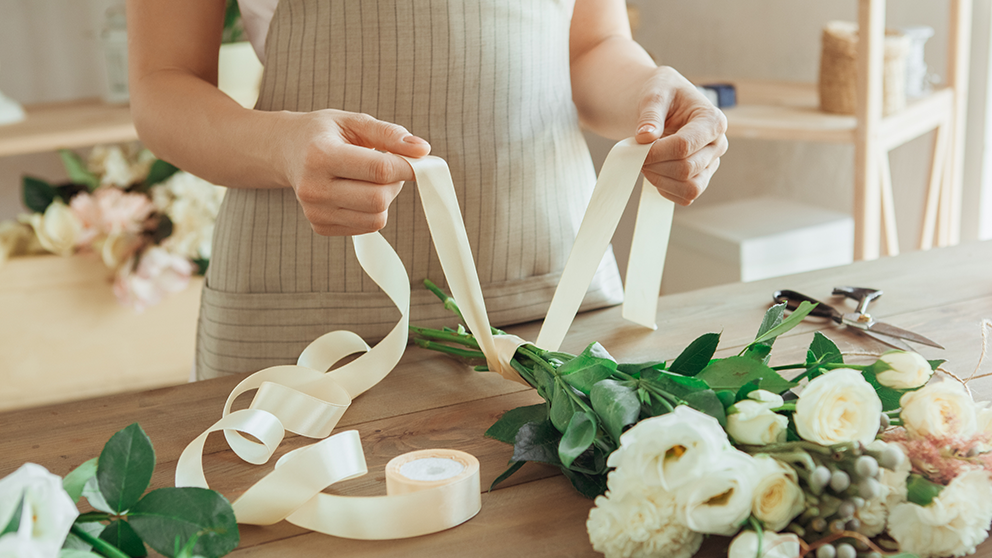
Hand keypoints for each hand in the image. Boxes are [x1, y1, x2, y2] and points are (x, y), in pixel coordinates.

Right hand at [279, 110, 430, 235]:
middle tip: (388, 167)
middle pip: (379, 199)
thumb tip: (422, 150)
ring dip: (385, 198)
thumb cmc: (323, 133)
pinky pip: (366, 227)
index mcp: (320, 154)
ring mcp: (314, 211)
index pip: (379, 170)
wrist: (286, 150)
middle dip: (394, 184)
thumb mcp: (354, 122)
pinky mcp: (320, 227)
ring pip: (376, 218)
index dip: (407, 167)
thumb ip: (389, 134)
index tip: (416, 160)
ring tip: (370, 179)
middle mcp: (313, 187)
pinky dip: (371, 211)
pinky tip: (356, 191)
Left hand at [634, 67, 727, 205]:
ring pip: (690, 188)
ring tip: (645, 164)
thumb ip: (650, 113)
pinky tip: (654, 171)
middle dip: (655, 165)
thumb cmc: (663, 94)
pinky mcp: (700, 178)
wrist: (662, 103)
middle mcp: (717, 145)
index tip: (637, 147)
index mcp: (712, 120)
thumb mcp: (655, 92)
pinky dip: (666, 189)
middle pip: (686, 169)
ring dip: (660, 180)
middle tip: (637, 155)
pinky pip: (685, 197)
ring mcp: (710, 164)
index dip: (656, 152)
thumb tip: (645, 136)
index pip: (685, 146)